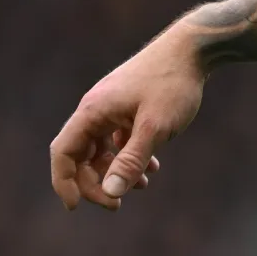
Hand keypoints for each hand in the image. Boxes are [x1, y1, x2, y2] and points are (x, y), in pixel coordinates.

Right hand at [49, 26, 205, 210]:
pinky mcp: (130, 105)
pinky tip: (153, 167)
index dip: (64, 182)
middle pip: (81, 154)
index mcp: (92, 111)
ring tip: (143, 185)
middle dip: (96, 182)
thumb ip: (131, 160)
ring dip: (116, 170)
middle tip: (117, 205)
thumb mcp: (155, 127)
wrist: (194, 47)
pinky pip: (119, 137)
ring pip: (102, 147)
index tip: (76, 207)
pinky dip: (130, 154)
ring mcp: (112, 106)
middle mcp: (96, 108)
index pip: (63, 153)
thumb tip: (111, 192)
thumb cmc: (173, 83)